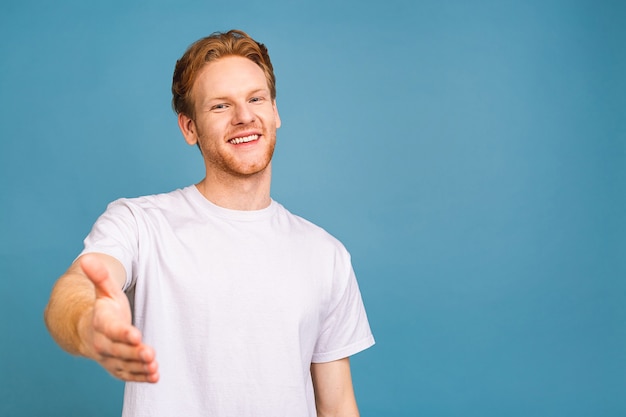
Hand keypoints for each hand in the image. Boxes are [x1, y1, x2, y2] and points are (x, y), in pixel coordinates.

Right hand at [79, 254, 158, 382]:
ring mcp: (110, 358)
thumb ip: (100, 276)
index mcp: (101, 324)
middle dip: (134, 353)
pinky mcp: (118, 368)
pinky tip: (154, 377)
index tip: (136, 335)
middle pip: (118, 351)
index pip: (112, 329)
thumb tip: (88, 257)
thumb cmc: (103, 309)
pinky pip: (128, 375)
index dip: (123, 333)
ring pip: (124, 365)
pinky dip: (141, 377)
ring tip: (154, 367)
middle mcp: (102, 344)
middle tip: (150, 354)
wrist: (88, 332)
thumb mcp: (104, 291)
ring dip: (139, 367)